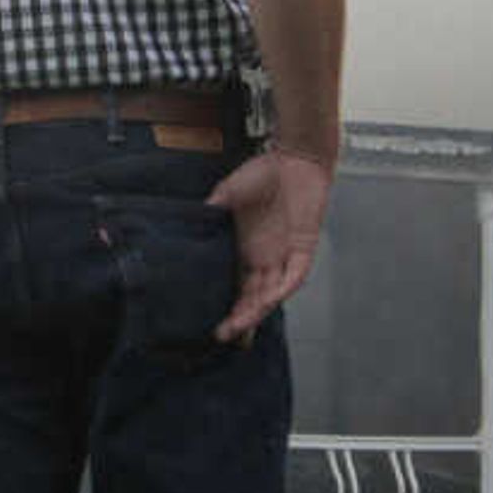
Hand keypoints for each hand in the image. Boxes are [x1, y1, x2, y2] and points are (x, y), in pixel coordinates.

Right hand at [204, 150, 330, 341]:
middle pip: (253, 297)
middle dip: (241, 318)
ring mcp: (285, 255)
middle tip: (224, 335)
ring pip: (272, 292)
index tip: (210, 323)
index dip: (226, 306)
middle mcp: (265, 258)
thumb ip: (211, 213)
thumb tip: (188, 228)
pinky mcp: (303, 247)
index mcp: (246, 250)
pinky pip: (295, 275)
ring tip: (242, 325)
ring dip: (259, 309)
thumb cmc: (263, 173)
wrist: (295, 157)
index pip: (236, 287)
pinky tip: (272, 299)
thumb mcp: (227, 195)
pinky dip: (284, 287)